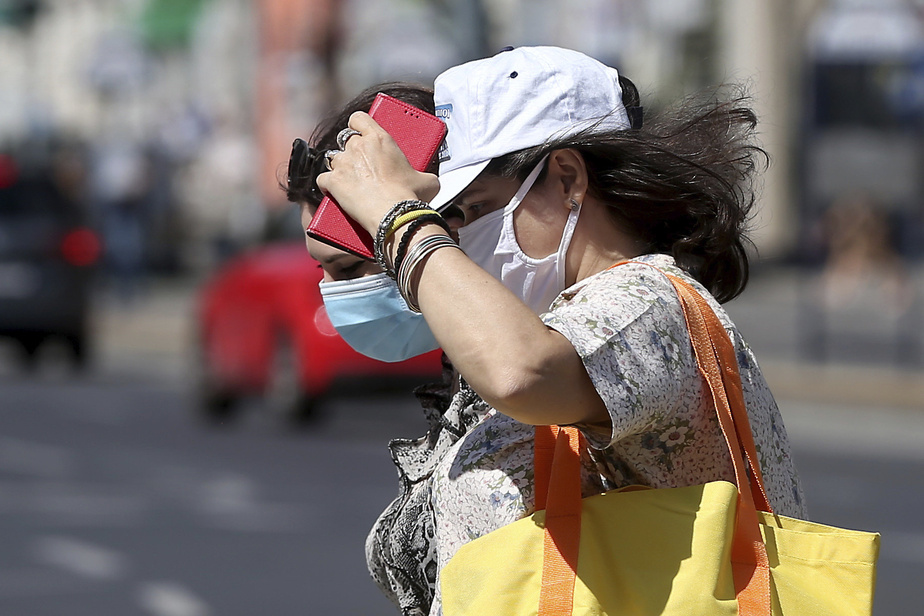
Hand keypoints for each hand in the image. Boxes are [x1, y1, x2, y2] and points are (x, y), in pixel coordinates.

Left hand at [315, 112, 440, 234]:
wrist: (395, 215)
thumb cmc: (411, 197)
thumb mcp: (428, 181)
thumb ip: (424, 174)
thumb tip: (428, 180)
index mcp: (380, 139)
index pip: (359, 118)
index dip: (358, 124)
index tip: (360, 132)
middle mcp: (358, 146)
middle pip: (345, 140)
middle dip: (351, 150)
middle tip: (361, 164)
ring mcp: (343, 163)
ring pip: (333, 158)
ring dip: (340, 167)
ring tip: (350, 181)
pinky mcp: (333, 182)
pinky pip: (323, 180)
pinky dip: (328, 186)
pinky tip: (335, 193)